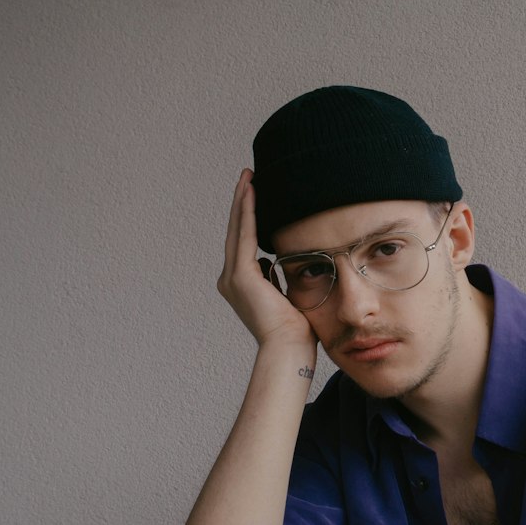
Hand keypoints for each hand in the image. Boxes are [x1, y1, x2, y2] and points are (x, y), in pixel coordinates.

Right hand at [217, 170, 318, 353]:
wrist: (289, 348)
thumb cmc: (295, 330)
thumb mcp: (285, 294)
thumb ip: (276, 276)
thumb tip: (275, 260)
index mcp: (241, 283)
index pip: (243, 241)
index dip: (247, 216)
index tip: (254, 193)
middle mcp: (230, 279)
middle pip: (236, 231)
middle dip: (242, 202)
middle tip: (248, 175)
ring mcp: (233, 278)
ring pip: (238, 229)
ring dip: (243, 201)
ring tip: (249, 177)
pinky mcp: (241, 277)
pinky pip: (245, 236)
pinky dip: (248, 213)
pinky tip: (251, 193)